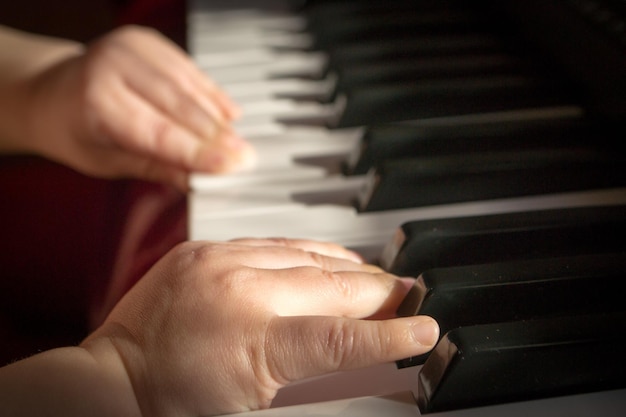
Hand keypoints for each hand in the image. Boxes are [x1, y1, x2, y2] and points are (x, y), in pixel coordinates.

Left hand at [20, 26, 255, 189]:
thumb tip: (200, 179)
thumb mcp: (109, 162)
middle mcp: (114, 65)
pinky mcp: (149, 41)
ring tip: (240, 143)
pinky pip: (190, 71)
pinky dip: (212, 94)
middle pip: (181, 106)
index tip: (234, 167)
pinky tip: (229, 114)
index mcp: (97, 100)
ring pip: (191, 86)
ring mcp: (133, 47)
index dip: (201, 152)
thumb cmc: (75, 130)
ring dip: (219, 117)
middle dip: (218, 136)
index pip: (160, 132)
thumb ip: (157, 167)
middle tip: (246, 159)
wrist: (51, 92)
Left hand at [83, 238, 438, 415]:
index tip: (425, 328)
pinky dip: (310, 251)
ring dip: (349, 267)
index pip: (342, 337)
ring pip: (308, 255)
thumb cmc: (174, 404)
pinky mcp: (207, 248)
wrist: (113, 377)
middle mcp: (239, 290)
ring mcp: (220, 261)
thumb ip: (311, 375)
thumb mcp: (255, 405)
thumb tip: (357, 356)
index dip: (391, 333)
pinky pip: (274, 241)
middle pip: (332, 287)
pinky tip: (330, 257)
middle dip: (378, 293)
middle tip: (409, 296)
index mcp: (252, 342)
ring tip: (377, 278)